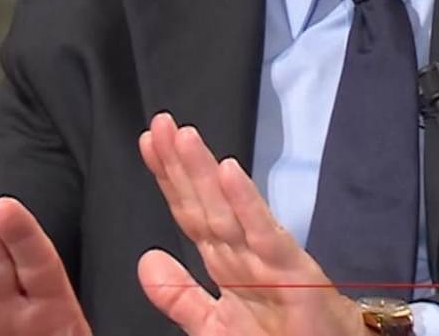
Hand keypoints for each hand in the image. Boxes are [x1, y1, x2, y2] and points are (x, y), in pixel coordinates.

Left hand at [137, 113, 366, 335]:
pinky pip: (264, 233)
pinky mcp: (292, 271)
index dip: (169, 179)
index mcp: (224, 261)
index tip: (150, 143)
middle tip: (162, 123)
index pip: (190, 212)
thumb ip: (179, 294)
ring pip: (228, 210)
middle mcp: (242, 253)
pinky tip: (232, 173)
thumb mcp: (213, 325)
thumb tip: (146, 260)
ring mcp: (267, 258)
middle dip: (181, 163)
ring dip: (205, 172)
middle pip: (204, 203)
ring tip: (187, 138)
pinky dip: (247, 203)